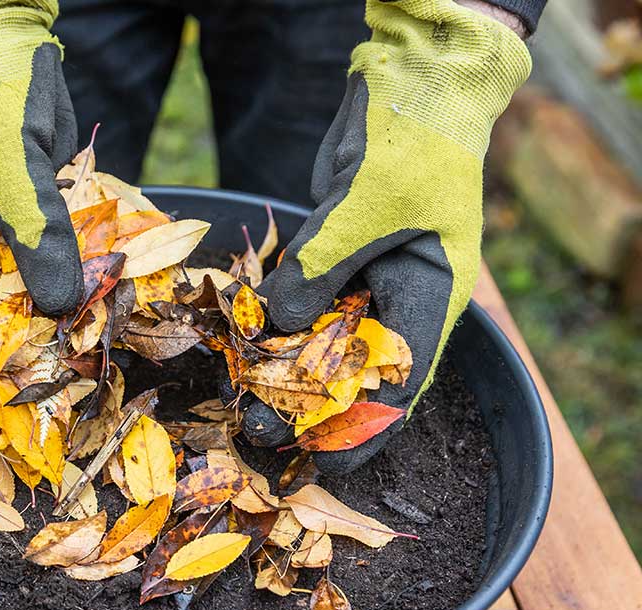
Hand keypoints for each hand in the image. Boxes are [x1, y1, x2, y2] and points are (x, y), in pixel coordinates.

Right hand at [0, 0, 81, 379]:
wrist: (5, 41)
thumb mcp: (10, 172)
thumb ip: (35, 239)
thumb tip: (61, 307)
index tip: (14, 396)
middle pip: (4, 304)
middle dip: (36, 337)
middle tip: (72, 375)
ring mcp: (11, 224)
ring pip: (41, 278)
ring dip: (69, 305)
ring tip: (99, 345)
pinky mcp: (45, 208)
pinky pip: (68, 248)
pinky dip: (88, 266)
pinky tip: (115, 292)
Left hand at [246, 0, 531, 473]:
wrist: (409, 81)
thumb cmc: (411, 143)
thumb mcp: (367, 209)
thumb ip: (320, 272)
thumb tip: (274, 331)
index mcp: (434, 300)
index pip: (399, 385)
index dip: (360, 430)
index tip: (319, 463)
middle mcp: (400, 297)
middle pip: (354, 371)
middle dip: (309, 406)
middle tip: (258, 430)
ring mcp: (365, 276)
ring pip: (322, 339)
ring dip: (285, 369)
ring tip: (241, 399)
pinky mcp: (333, 254)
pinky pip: (301, 301)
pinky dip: (274, 322)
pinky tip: (241, 343)